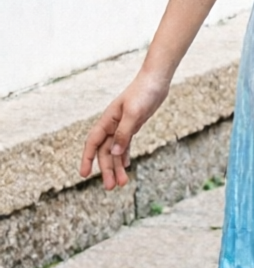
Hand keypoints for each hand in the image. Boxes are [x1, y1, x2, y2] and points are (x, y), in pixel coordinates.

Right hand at [78, 70, 168, 189]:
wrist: (157, 80)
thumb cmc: (144, 93)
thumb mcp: (134, 113)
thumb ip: (124, 132)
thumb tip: (114, 153)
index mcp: (107, 121)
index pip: (92, 143)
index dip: (87, 159)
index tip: (84, 175)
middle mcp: (111, 125)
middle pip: (105, 151)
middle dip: (107, 170)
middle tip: (111, 187)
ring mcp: (121, 126)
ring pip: (115, 150)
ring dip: (117, 166)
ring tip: (122, 183)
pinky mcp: (132, 125)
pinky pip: (124, 144)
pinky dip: (124, 156)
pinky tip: (125, 166)